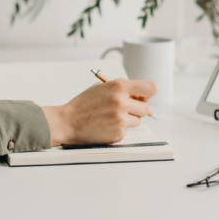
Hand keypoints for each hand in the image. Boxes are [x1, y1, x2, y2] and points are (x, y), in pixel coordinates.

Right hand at [42, 78, 157, 145]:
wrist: (67, 122)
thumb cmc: (84, 104)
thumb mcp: (102, 87)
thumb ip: (122, 89)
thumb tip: (142, 97)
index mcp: (119, 86)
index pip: (151, 88)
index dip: (148, 93)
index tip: (142, 97)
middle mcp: (122, 101)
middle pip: (146, 108)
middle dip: (137, 109)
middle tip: (123, 109)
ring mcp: (121, 119)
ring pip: (138, 121)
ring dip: (129, 120)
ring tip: (110, 117)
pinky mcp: (118, 133)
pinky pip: (127, 131)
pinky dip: (119, 129)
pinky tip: (105, 125)